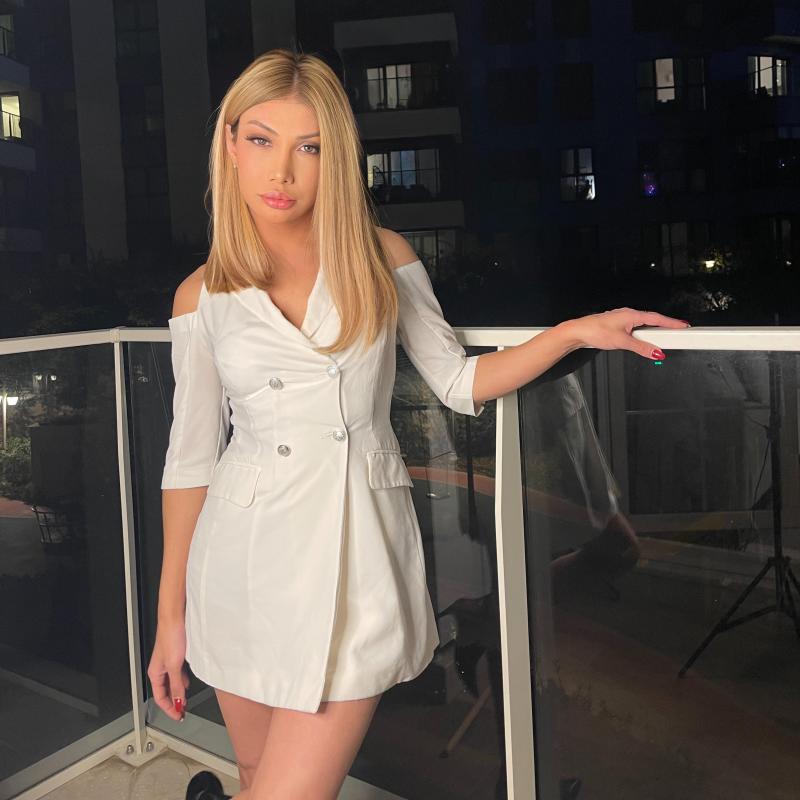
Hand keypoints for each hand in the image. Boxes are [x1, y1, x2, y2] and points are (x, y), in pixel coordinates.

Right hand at [147, 619, 189, 721]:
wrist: (175, 617)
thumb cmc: (171, 636)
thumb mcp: (175, 665)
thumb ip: (176, 685)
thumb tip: (178, 701)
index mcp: (155, 672)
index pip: (160, 697)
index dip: (169, 709)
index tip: (178, 716)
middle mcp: (160, 668)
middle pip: (165, 691)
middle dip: (173, 703)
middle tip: (182, 712)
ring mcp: (168, 661)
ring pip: (172, 682)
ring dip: (179, 692)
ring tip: (186, 700)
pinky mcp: (176, 654)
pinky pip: (177, 673)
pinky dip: (182, 680)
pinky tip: (187, 682)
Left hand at [565, 308, 689, 359]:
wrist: (578, 332)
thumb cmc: (595, 331)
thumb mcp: (622, 342)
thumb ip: (641, 348)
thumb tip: (655, 352)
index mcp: (632, 315)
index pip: (658, 318)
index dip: (672, 323)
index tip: (684, 326)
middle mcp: (628, 315)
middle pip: (652, 321)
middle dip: (665, 328)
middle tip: (677, 335)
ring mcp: (623, 320)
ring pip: (643, 326)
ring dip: (652, 333)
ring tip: (661, 342)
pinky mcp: (618, 327)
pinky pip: (635, 330)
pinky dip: (642, 336)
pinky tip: (642, 342)